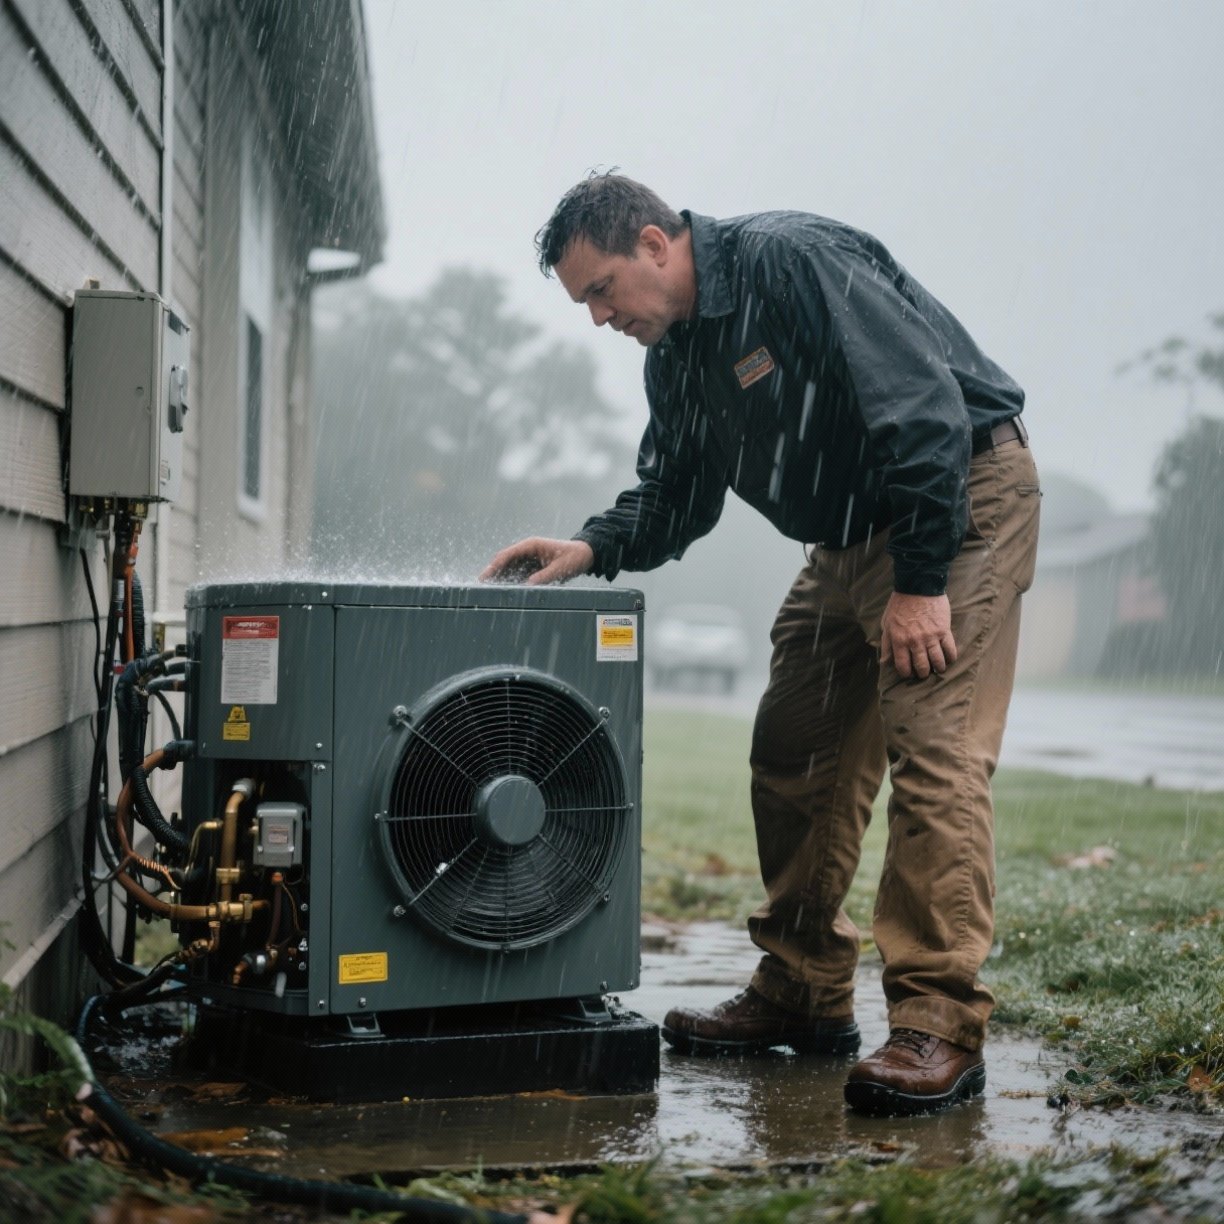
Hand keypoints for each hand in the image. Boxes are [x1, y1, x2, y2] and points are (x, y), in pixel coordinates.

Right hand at [479, 537, 594, 585]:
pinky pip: (518, 575)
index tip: (485, 577)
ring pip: (509, 569)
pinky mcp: (532, 567)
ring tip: (488, 592)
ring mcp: (528, 559)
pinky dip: (510, 583)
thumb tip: (528, 586)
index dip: (494, 566)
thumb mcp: (561, 568)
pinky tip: (504, 593)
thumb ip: (544, 577)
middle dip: (492, 574)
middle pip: (504, 562)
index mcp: (531, 545)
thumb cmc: (574, 557)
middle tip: (480, 587)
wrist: (585, 554)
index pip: (507, 555)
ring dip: (500, 579)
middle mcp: (527, 550)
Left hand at [879, 592, 956, 679]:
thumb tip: (884, 661)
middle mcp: (915, 641)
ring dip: (938, 668)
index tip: (908, 673)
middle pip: (922, 666)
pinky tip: (948, 659)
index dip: (906, 673)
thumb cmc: (900, 605)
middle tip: (924, 672)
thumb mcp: (886, 623)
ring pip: (937, 661)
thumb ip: (886, 643)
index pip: (903, 666)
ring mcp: (931, 637)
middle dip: (922, 673)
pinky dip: (950, 657)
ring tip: (937, 668)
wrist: (918, 586)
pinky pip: (950, 649)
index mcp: (899, 640)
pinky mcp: (944, 630)